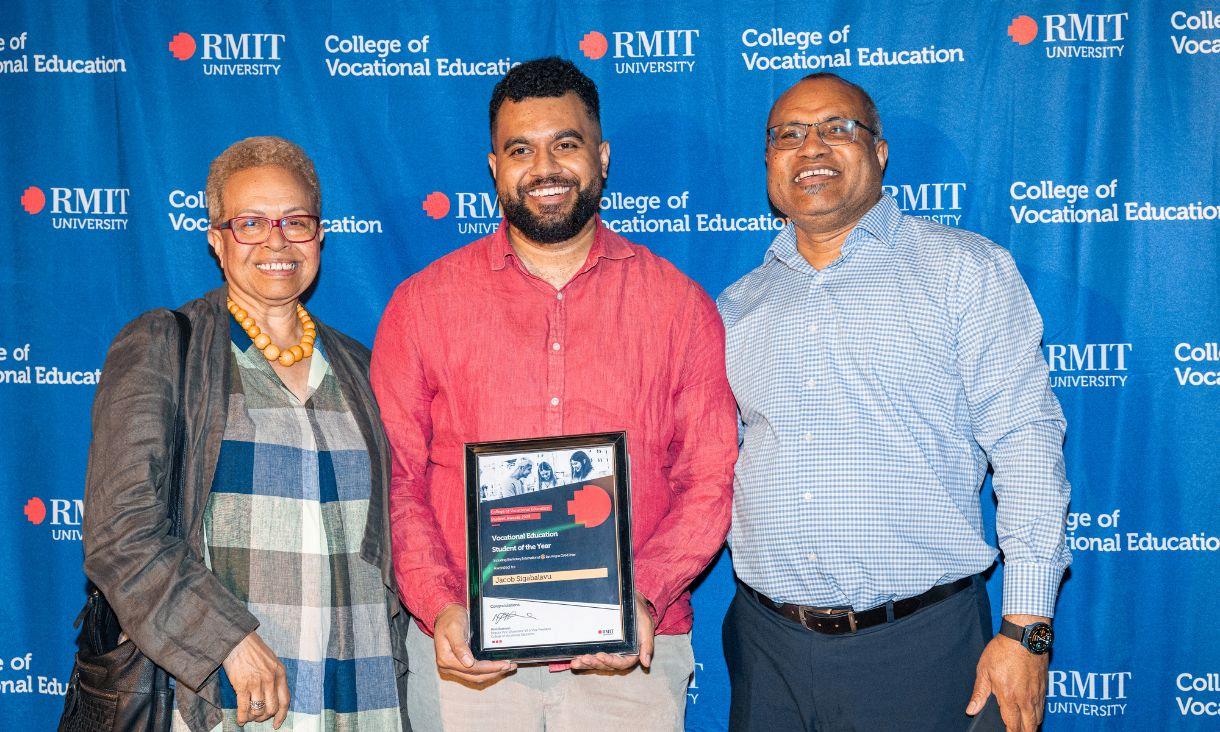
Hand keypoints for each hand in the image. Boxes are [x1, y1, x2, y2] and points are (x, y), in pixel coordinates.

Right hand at [222, 631, 288, 727]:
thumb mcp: (271, 660)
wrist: (237, 640)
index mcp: (280, 673)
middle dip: (265, 717)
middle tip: (258, 718)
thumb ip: (274, 676)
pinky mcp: (242, 686)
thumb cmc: (253, 649)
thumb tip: (273, 695)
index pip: (285, 700)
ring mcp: (256, 683)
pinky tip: (240, 720)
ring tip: (248, 717)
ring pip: (258, 711)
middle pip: (272, 708)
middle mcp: (270, 680)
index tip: (276, 724)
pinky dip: (242, 717)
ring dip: (253, 718)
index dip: (281, 715)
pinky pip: (244, 708)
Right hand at [432, 604, 515, 683]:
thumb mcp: (454, 628)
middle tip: (509, 666)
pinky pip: (474, 672)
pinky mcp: (458, 664)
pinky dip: (486, 670)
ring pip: (475, 676)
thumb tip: (468, 663)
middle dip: (494, 672)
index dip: (490, 668)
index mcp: (446, 659)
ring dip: (492, 673)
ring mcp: (453, 667)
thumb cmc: (450, 618)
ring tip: (506, 667)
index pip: (472, 669)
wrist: (445, 614)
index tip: (504, 664)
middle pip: (475, 676)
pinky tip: (497, 665)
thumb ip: (459, 646)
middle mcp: (447, 666)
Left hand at [570, 593, 654, 672]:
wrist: (630, 601)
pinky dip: (583, 660)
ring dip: (587, 664)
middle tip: (585, 658)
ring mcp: (609, 651)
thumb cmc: (639, 613)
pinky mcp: (600, 646)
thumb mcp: (645, 626)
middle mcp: (620, 655)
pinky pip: (592, 656)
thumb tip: (646, 663)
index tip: (600, 655)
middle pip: (607, 665)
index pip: (621, 663)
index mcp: (632, 653)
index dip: (610, 661)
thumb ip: (647, 644)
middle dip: (595, 663)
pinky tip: (574, 661)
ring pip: (598, 663)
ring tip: (577, 662)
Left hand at [966, 615, 1049, 731]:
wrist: (1025, 636)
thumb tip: (971, 710)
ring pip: (1038, 718)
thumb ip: (979, 693)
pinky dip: (1039, 714)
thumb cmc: (1002, 651)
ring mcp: (1037, 693)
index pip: (1012, 725)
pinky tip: (1034, 714)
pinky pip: (1043, 706)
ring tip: (1026, 729)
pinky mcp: (1044, 686)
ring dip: (1032, 726)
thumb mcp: (984, 670)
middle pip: (1029, 727)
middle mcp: (1025, 699)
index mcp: (1009, 697)